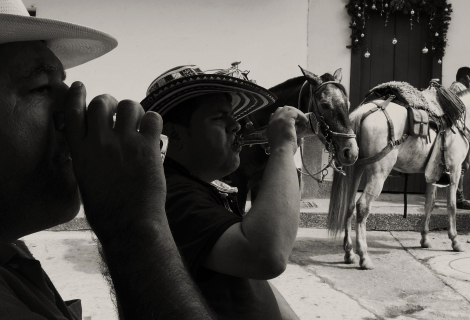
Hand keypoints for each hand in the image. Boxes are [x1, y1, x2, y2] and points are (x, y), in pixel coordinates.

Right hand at [64, 82, 165, 242]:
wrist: (129, 224)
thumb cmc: (107, 209)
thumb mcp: (86, 179)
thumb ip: (90, 155)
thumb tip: (100, 140)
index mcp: (80, 151)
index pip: (73, 111)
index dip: (77, 94)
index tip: (82, 87)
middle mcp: (100, 142)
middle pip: (101, 103)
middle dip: (110, 102)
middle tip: (117, 110)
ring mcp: (124, 142)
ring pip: (129, 104)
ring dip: (134, 110)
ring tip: (137, 122)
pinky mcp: (147, 147)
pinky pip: (152, 117)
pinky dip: (153, 120)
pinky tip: (152, 131)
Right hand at [266, 106, 307, 154]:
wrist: (281, 150)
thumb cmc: (283, 150)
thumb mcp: (283, 143)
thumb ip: (290, 139)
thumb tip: (300, 139)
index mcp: (270, 127)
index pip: (274, 116)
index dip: (282, 116)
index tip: (289, 119)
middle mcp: (273, 121)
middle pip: (281, 110)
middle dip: (289, 111)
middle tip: (297, 117)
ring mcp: (279, 119)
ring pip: (288, 109)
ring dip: (295, 112)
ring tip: (302, 118)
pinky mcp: (286, 118)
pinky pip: (295, 112)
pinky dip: (300, 115)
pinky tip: (304, 120)